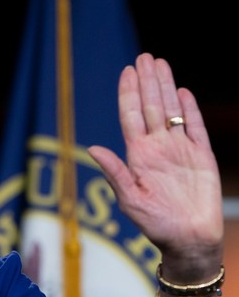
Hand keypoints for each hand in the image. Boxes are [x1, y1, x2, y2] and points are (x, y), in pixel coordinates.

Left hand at [87, 53, 222, 275]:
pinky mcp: (202, 157)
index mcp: (138, 155)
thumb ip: (115, 172)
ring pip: (171, 110)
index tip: (127, 71)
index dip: (129, 93)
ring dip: (166, 87)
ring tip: (160, 63)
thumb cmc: (155, 224)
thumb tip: (93, 148)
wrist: (188, 240)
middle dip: (147, 81)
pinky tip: (183, 91)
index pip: (131, 116)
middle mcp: (157, 147)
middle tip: (143, 57)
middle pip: (151, 106)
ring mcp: (180, 150)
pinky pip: (195, 128)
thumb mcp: (130, 199)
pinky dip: (189, 109)